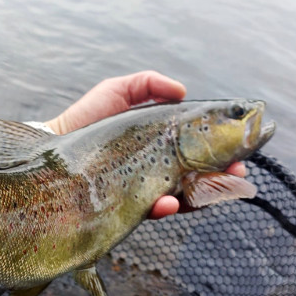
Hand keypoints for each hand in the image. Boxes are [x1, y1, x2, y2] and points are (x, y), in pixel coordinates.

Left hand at [46, 71, 245, 219]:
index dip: (222, 149)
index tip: (240, 147)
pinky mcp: (128, 206)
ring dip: (206, 194)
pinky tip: (169, 201)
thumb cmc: (87, 117)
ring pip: (185, 197)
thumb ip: (149, 84)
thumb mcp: (118, 91)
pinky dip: (166, 208)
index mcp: (161, 142)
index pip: (201, 148)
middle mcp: (157, 166)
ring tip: (219, 186)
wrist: (56, 145)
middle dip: (225, 174)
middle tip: (240, 170)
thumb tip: (182, 90)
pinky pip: (153, 212)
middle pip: (202, 174)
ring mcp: (144, 188)